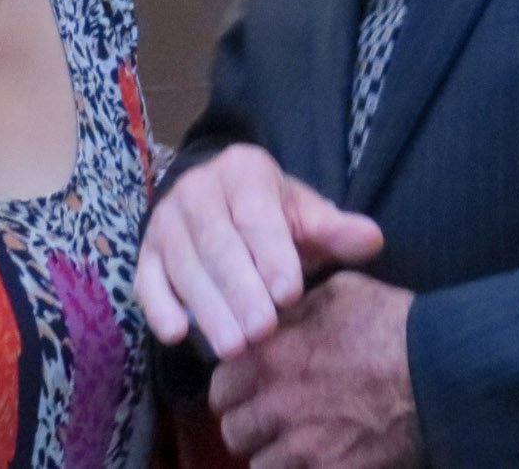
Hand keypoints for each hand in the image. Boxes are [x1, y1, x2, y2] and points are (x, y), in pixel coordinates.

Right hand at [136, 144, 382, 358]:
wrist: (217, 200)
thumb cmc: (270, 214)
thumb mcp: (304, 213)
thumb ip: (334, 230)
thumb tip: (373, 238)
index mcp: (242, 172)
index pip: (256, 215)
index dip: (271, 254)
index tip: (290, 294)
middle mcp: (196, 191)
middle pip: (216, 244)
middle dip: (239, 290)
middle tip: (262, 331)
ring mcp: (166, 222)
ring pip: (183, 266)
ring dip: (207, 308)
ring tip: (232, 347)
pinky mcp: (145, 252)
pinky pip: (146, 280)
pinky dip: (158, 307)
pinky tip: (175, 334)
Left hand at [209, 272, 419, 468]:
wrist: (443, 372)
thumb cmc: (394, 325)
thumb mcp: (339, 293)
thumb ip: (294, 310)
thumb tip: (271, 318)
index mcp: (271, 356)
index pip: (220, 386)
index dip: (235, 388)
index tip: (250, 388)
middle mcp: (277, 404)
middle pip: (235, 432)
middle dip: (251, 425)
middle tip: (273, 419)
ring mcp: (304, 447)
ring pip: (261, 465)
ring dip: (276, 455)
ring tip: (300, 441)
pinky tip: (324, 455)